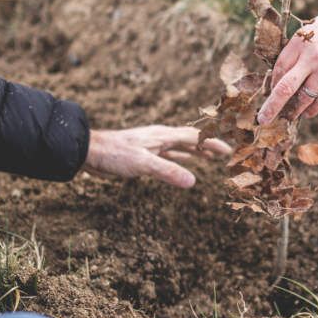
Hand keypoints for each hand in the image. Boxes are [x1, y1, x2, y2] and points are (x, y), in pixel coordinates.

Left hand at [85, 126, 230, 187]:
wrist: (89, 152)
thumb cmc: (114, 154)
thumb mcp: (144, 164)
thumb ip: (168, 172)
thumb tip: (193, 182)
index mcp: (162, 136)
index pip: (194, 138)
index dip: (211, 144)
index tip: (228, 150)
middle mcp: (159, 138)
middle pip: (189, 140)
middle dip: (206, 146)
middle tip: (223, 153)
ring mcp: (151, 145)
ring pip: (179, 147)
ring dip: (195, 151)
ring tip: (208, 157)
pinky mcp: (143, 154)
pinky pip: (168, 154)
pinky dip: (180, 158)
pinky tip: (181, 162)